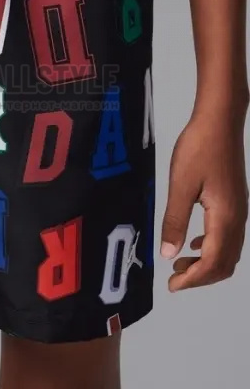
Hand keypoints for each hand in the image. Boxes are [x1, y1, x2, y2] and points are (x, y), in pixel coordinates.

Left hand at [161, 111, 247, 290]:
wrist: (219, 122)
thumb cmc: (199, 148)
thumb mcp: (180, 185)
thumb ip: (175, 220)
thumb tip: (169, 253)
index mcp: (224, 218)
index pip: (212, 263)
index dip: (192, 280)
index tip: (172, 286)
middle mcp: (237, 219)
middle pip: (224, 263)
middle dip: (200, 277)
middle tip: (174, 279)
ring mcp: (238, 211)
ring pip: (227, 251)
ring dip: (205, 263)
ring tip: (180, 263)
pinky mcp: (234, 202)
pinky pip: (227, 236)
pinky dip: (210, 247)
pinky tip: (193, 242)